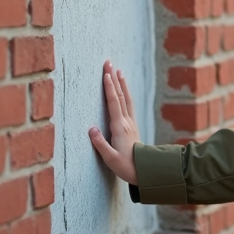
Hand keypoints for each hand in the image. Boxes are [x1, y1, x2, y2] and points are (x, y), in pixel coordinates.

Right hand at [88, 59, 139, 184]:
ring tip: (118, 70)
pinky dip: (126, 94)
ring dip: (122, 84)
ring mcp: (130, 123)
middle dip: (114, 79)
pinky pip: (128, 105)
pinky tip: (124, 89)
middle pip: (120, 96)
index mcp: (119, 128)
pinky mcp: (132, 126)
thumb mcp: (110, 158)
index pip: (114, 103)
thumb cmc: (125, 166)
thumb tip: (90, 129)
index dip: (109, 88)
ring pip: (126, 99)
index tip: (106, 74)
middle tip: (109, 63)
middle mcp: (126, 122)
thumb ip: (100, 144)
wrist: (143, 170)